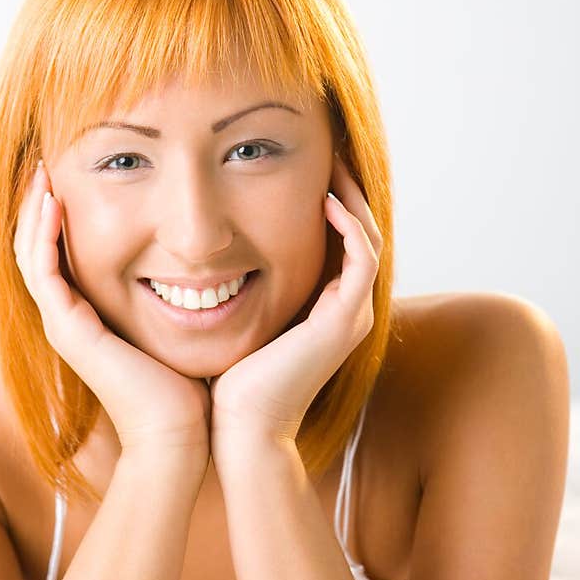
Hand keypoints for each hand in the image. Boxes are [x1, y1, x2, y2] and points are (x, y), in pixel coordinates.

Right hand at [14, 162, 210, 462]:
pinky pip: (42, 270)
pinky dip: (43, 233)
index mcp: (90, 318)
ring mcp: (63, 325)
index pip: (59, 254)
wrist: (182, 436)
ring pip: (29, 253)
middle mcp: (69, 320)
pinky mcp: (68, 330)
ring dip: (35, 209)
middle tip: (46, 160)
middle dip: (39, 203)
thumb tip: (208, 264)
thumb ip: (181, 296)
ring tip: (43, 170)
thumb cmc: (192, 388)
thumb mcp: (184, 326)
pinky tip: (54, 200)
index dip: (59, 215)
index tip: (73, 173)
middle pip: (35, 248)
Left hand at [208, 155, 382, 451]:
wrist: (240, 429)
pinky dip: (348, 225)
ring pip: (368, 237)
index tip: (305, 167)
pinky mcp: (344, 319)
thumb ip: (242, 291)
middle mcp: (348, 310)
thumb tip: (211, 259)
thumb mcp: (239, 322)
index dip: (331, 201)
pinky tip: (323, 200)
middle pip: (362, 231)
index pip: (342, 241)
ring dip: (351, 197)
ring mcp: (351, 315)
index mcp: (328, 310)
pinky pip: (361, 257)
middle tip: (325, 150)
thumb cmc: (229, 384)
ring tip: (330, 162)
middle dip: (345, 189)